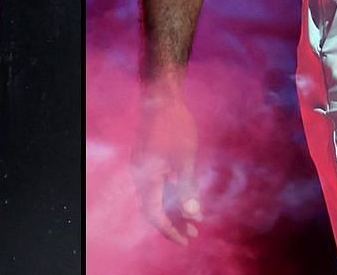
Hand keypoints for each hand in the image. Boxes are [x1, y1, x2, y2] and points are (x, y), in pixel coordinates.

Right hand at [132, 82, 203, 244]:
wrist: (162, 98)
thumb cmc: (175, 126)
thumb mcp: (185, 159)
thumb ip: (187, 188)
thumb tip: (192, 215)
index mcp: (146, 177)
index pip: (154, 213)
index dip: (170, 229)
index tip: (186, 239)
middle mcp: (141, 174)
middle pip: (154, 207)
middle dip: (174, 221)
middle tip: (193, 233)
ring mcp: (144, 167)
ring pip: (158, 195)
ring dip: (175, 207)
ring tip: (195, 218)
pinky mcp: (150, 159)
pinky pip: (159, 183)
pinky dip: (172, 192)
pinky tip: (188, 196)